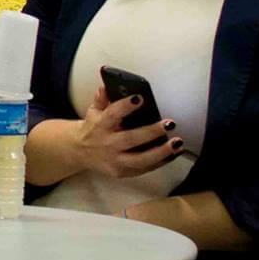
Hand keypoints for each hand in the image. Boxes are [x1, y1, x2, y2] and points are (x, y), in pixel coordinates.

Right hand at [70, 85, 184, 179]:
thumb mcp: (94, 110)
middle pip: (130, 139)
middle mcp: (107, 144)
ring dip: (161, 152)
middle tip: (169, 124)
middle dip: (151, 132)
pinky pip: (144, 169)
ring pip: (140, 160)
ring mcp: (114, 161)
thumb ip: (102, 98)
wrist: (80, 151)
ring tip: (177, 143)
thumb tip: (106, 87)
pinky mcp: (121, 172)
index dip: (126, 106)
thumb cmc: (94, 127)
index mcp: (100, 125)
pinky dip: (160, 162)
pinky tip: (173, 154)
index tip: (140, 98)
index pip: (112, 114)